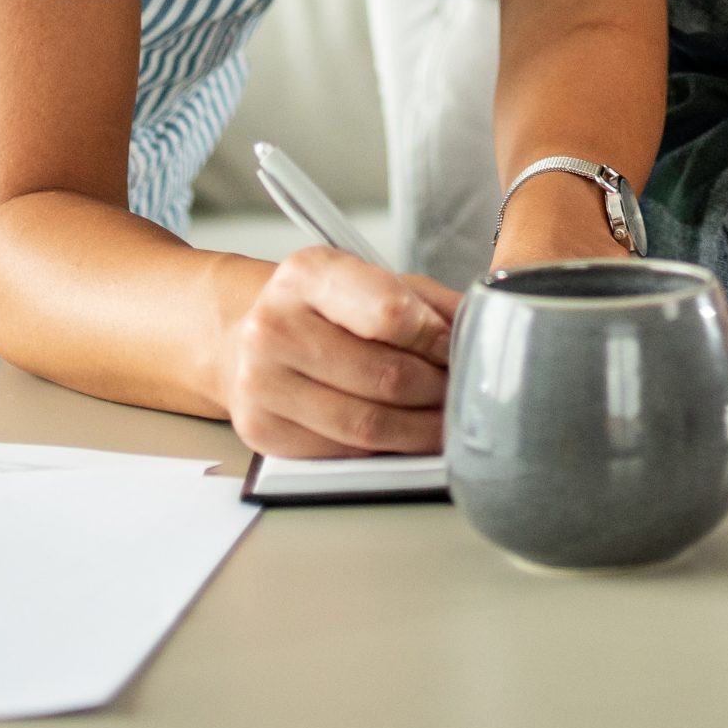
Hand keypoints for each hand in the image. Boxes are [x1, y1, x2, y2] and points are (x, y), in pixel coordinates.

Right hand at [215, 249, 460, 457]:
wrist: (247, 337)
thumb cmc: (322, 310)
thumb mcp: (372, 283)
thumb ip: (427, 303)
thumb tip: (480, 330)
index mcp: (307, 274)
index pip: (389, 312)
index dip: (436, 339)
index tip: (456, 350)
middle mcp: (274, 326)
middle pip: (385, 376)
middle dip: (437, 390)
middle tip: (460, 394)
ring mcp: (261, 383)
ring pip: (367, 425)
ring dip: (420, 429)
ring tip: (443, 421)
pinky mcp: (261, 431)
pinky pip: (344, 452)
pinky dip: (385, 450)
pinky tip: (403, 436)